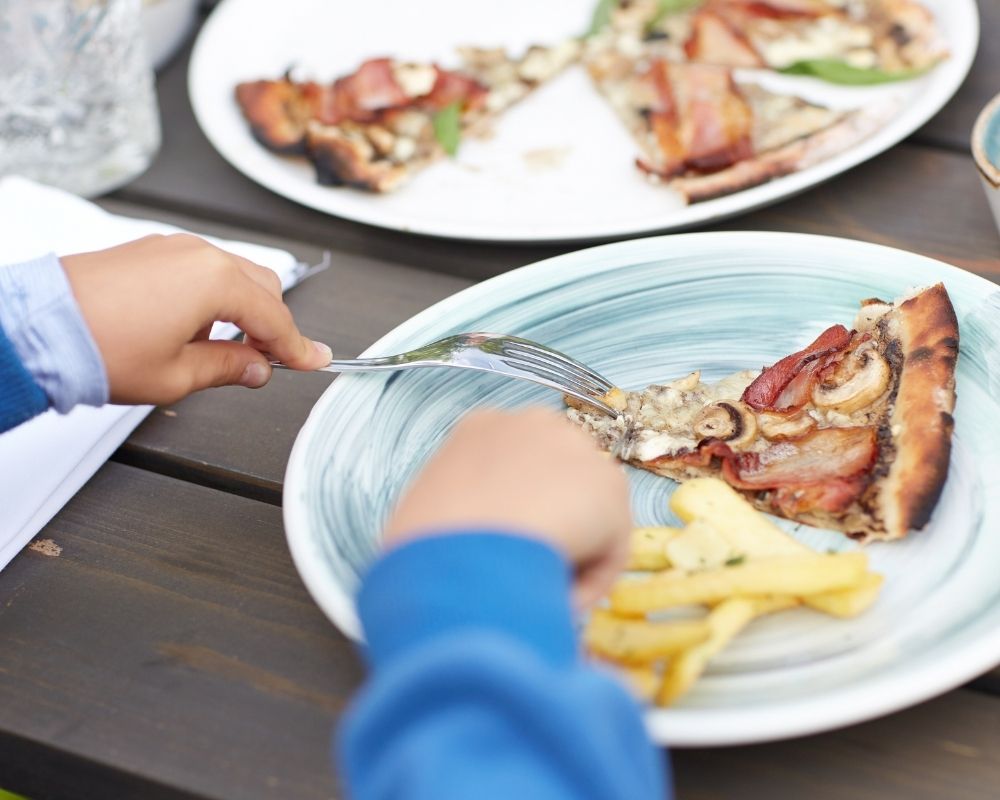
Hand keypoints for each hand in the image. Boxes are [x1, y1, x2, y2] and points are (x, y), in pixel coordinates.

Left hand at [61, 233, 330, 404]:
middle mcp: (199, 255)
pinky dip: (213, 296)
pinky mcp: (150, 251)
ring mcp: (173, 248)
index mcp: (216, 282)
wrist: (37, 328)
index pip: (275, 318)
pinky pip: (201, 269)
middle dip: (272, 324)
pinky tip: (195, 328)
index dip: (297, 347)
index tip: (315, 360)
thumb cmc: (100, 348)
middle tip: (268, 361)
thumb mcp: (177, 375)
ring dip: (242, 310)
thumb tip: (255, 368)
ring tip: (225, 349)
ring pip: (233, 275)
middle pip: (263, 287)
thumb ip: (229, 367)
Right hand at [383, 407, 632, 607]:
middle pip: (554, 484)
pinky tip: (557, 599)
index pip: (513, 469)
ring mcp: (576, 449)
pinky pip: (608, 549)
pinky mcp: (610, 487)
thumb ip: (459, 515)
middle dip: (548, 526)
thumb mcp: (425, 515)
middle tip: (529, 574)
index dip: (512, 515)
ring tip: (539, 595)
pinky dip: (588, 581)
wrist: (462, 552)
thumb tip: (473, 546)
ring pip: (585, 517)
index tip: (500, 553)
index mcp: (482, 428)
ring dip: (569, 557)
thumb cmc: (424, 543)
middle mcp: (533, 423)